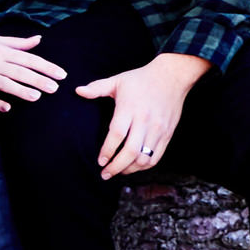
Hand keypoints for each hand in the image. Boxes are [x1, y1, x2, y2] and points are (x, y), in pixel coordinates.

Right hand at [0, 30, 67, 112]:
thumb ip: (18, 43)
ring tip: (37, 97)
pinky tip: (7, 108)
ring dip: (20, 90)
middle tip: (55, 88)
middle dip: (38, 79)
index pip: (29, 59)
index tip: (62, 74)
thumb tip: (39, 39)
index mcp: (2, 51)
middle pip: (20, 72)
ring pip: (4, 83)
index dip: (46, 66)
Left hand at [80, 53, 209, 179]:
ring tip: (119, 171)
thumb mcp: (118, 80)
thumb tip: (77, 91)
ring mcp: (158, 129)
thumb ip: (97, 88)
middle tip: (105, 174)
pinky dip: (144, 166)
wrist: (172, 76)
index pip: (117, 135)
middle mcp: (145, 120)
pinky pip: (156, 156)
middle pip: (130, 151)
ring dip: (129, 169)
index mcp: (130, 108)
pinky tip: (134, 166)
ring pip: (143, 157)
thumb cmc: (142, 79)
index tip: (100, 161)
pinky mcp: (167, 134)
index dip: (107, 151)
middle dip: (116, 167)